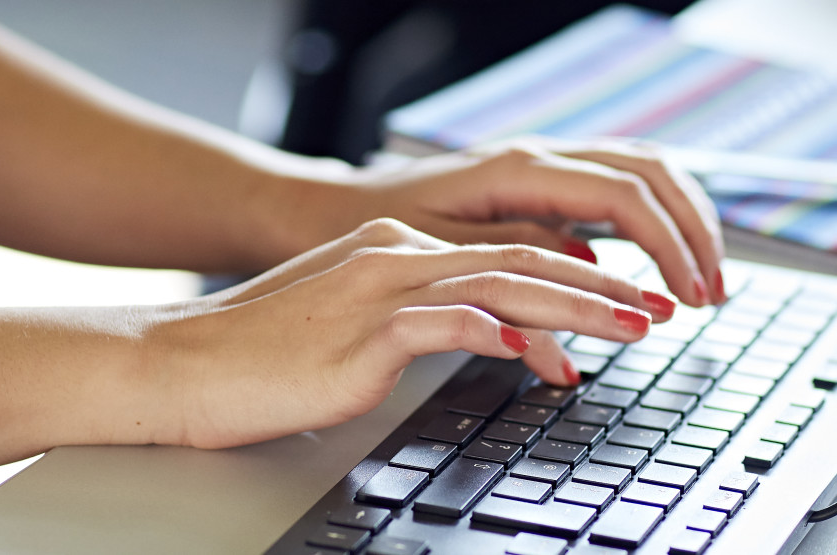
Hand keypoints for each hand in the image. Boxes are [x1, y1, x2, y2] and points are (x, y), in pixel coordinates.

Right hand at [121, 218, 677, 448]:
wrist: (178, 364)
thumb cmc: (258, 358)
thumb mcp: (352, 330)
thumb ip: (418, 324)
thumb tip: (488, 339)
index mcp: (394, 251)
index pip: (506, 253)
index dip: (575, 274)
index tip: (625, 299)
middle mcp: (395, 257)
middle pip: (521, 260)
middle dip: (600, 285)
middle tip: (658, 308)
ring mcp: (380, 288)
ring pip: (502, 283)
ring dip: (578, 306)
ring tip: (633, 326)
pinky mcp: (363, 329)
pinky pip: (447, 322)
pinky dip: (500, 332)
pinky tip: (538, 351)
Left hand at [295, 137, 726, 306]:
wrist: (337, 210)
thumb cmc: (377, 232)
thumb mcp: (442, 255)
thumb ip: (515, 261)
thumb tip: (587, 273)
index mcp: (518, 171)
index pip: (624, 196)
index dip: (668, 245)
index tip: (688, 296)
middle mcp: (539, 158)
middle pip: (651, 173)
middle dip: (694, 231)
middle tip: (712, 294)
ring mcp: (545, 166)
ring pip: (645, 172)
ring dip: (684, 221)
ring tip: (703, 279)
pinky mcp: (544, 184)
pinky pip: (619, 188)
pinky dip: (656, 220)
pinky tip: (667, 260)